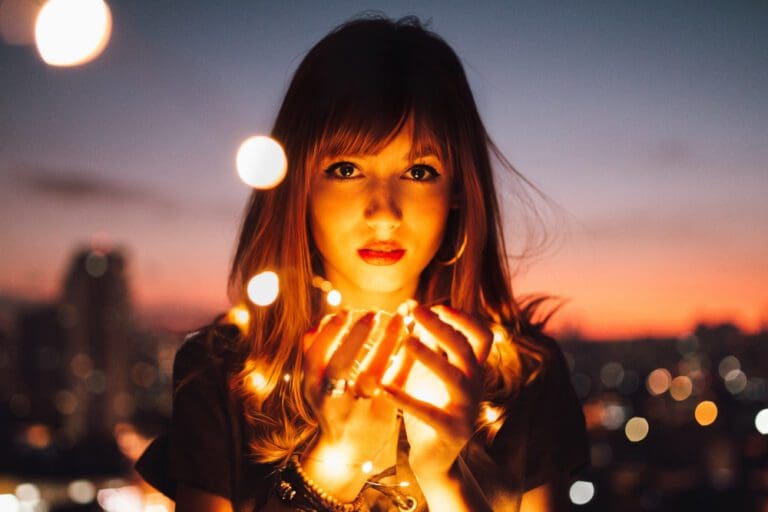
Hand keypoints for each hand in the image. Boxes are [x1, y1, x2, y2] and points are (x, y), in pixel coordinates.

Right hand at [301, 310, 404, 499]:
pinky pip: (396, 383)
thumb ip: (315, 354)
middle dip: (355, 338)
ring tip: (400, 318)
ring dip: (387, 344)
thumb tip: (321, 321)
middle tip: (373, 313)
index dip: (329, 333)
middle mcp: (332, 401)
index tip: (346, 311)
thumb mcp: (315, 384)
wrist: (346, 452)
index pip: (315, 357)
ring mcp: (357, 410)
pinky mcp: (383, 416)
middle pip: (340, 367)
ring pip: (371, 375)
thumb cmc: (332, 406)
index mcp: (313, 388)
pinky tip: (414, 338)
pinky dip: (405, 359)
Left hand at [383, 304, 492, 480]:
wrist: (434, 456)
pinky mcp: (451, 431)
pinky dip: (407, 399)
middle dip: (442, 327)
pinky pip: (429, 413)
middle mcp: (475, 386)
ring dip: (431, 356)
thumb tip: (415, 306)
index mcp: (472, 370)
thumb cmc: (431, 404)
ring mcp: (466, 409)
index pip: (482, 337)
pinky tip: (384, 387)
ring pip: (455, 377)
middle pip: (466, 350)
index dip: (465, 319)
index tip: (439, 306)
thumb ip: (429, 343)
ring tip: (406, 341)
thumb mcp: (430, 371)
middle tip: (416, 310)